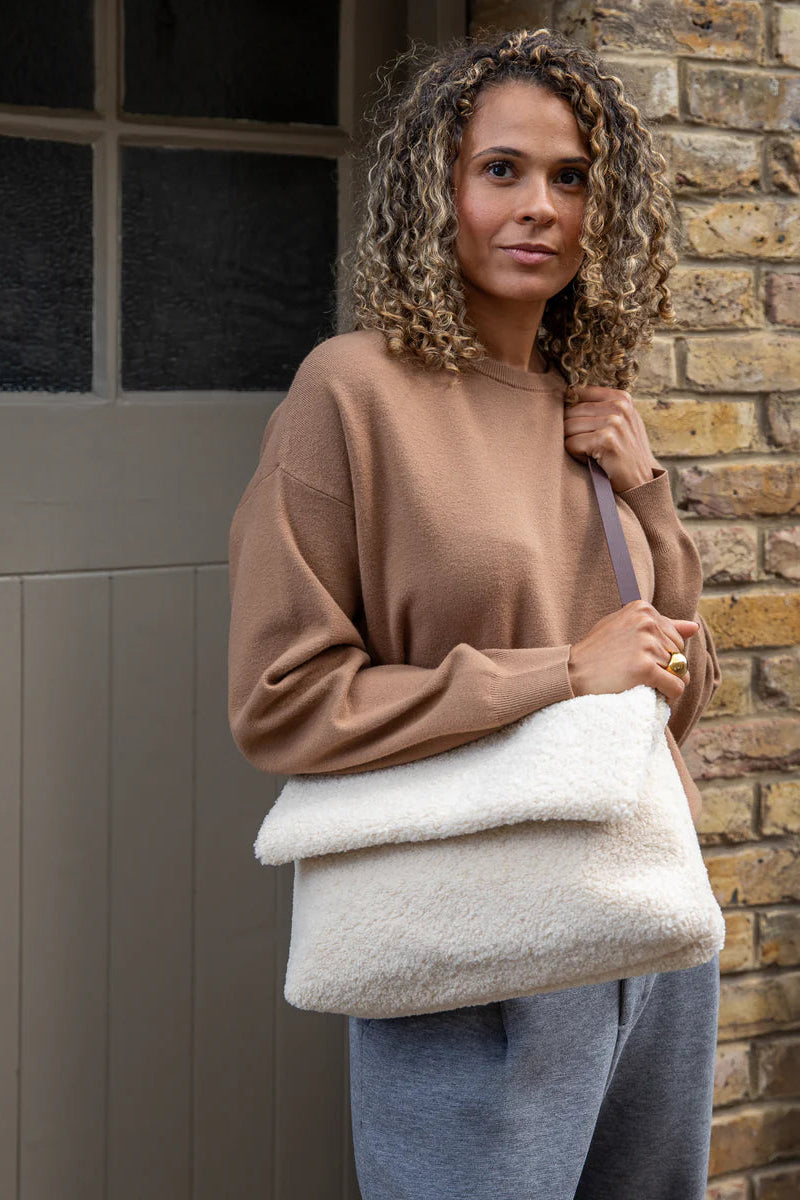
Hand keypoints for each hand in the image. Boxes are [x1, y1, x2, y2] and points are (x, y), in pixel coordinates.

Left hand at [563, 386, 659, 492]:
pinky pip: (571, 443)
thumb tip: (566, 393)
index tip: (582, 429)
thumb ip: (600, 406)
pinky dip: (576, 455)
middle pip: (569, 412)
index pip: (576, 393)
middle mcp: (619, 406)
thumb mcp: (620, 421)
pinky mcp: (606, 440)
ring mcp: (614, 422)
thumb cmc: (624, 452)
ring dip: (574, 444)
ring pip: (568, 427)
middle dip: (572, 431)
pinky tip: (592, 460)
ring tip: (592, 453)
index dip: (571, 413)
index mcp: (620, 397)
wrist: (641, 481)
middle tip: (589, 446)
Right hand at [567, 600, 699, 708]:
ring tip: (639, 684)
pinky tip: (650, 694)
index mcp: (642, 609)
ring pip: (679, 672)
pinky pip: (675, 687)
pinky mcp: (645, 668)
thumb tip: (694, 627)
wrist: (572, 674)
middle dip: (664, 668)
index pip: (675, 637)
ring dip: (664, 684)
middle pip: (679, 654)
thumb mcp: (624, 629)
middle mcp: (646, 622)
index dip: (659, 654)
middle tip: (637, 675)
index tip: (636, 659)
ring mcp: (646, 644)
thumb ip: (658, 625)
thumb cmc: (596, 654)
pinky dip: (667, 696)